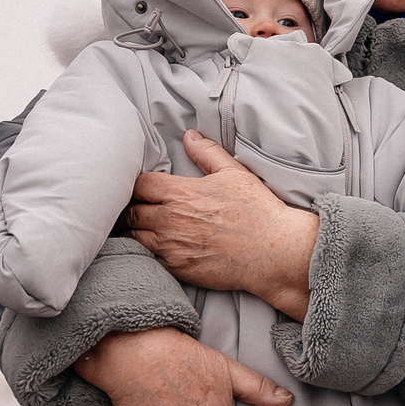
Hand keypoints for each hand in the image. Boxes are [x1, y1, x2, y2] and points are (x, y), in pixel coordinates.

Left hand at [123, 131, 319, 318]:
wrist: (273, 251)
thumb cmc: (257, 211)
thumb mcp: (233, 173)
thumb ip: (207, 153)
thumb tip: (189, 136)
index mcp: (180, 193)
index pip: (139, 185)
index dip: (137, 186)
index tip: (141, 190)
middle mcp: (170, 219)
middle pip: (131, 212)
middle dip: (131, 209)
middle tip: (134, 209)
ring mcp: (171, 246)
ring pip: (134, 237)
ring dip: (134, 232)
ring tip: (139, 229)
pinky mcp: (177, 268)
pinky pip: (147, 259)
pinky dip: (145, 252)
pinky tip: (153, 248)